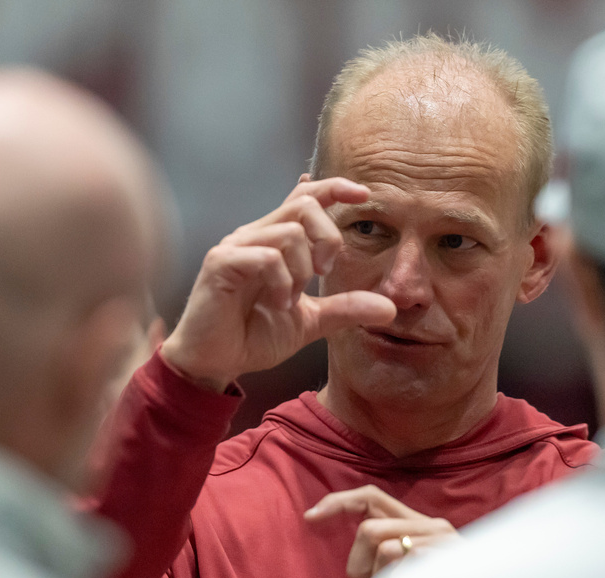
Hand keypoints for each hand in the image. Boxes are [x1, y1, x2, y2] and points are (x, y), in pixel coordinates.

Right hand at [159, 177, 396, 391]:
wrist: (214, 363)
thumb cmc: (254, 336)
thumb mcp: (311, 322)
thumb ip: (345, 309)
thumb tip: (390, 308)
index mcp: (276, 240)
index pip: (306, 196)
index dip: (335, 187)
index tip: (364, 195)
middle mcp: (255, 234)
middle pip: (304, 204)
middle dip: (328, 237)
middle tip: (324, 272)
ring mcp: (236, 246)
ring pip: (288, 231)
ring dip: (302, 268)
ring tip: (291, 299)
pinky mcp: (220, 263)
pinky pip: (266, 256)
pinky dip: (282, 281)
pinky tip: (278, 303)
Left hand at [304, 485, 458, 577]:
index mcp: (416, 525)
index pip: (370, 497)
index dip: (339, 502)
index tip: (309, 518)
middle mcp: (431, 525)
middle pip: (369, 530)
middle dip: (360, 566)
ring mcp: (442, 538)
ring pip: (385, 548)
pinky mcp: (448, 550)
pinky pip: (403, 561)